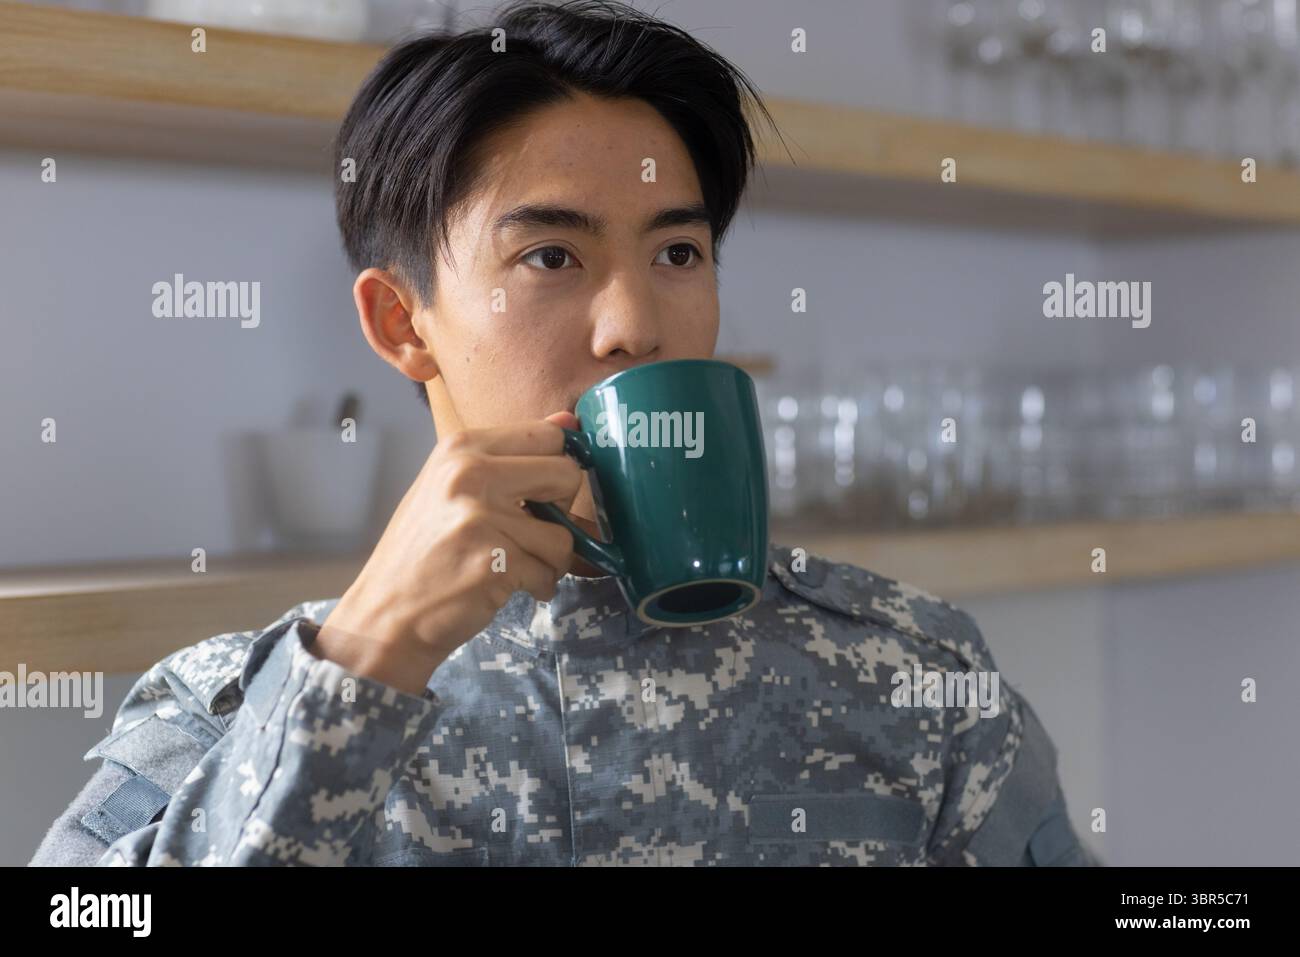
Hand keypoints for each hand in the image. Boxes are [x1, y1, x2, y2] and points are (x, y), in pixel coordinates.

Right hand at [312, 412, 583, 694]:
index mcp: (462, 447)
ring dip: (551, 559)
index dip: (556, 467)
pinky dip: (539, 585)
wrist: (385, 614)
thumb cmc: (422, 551)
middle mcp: (471, 473)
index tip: (541, 493)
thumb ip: (509, 455)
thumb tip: (570, 420)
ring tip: (516, 567)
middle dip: (562, 510)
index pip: (547, 434)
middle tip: (532, 530)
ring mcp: (482, 517)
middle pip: (566, 474)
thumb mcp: (453, 486)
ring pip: (564, 534)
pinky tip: (507, 586)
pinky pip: (550, 571)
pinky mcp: (495, 562)